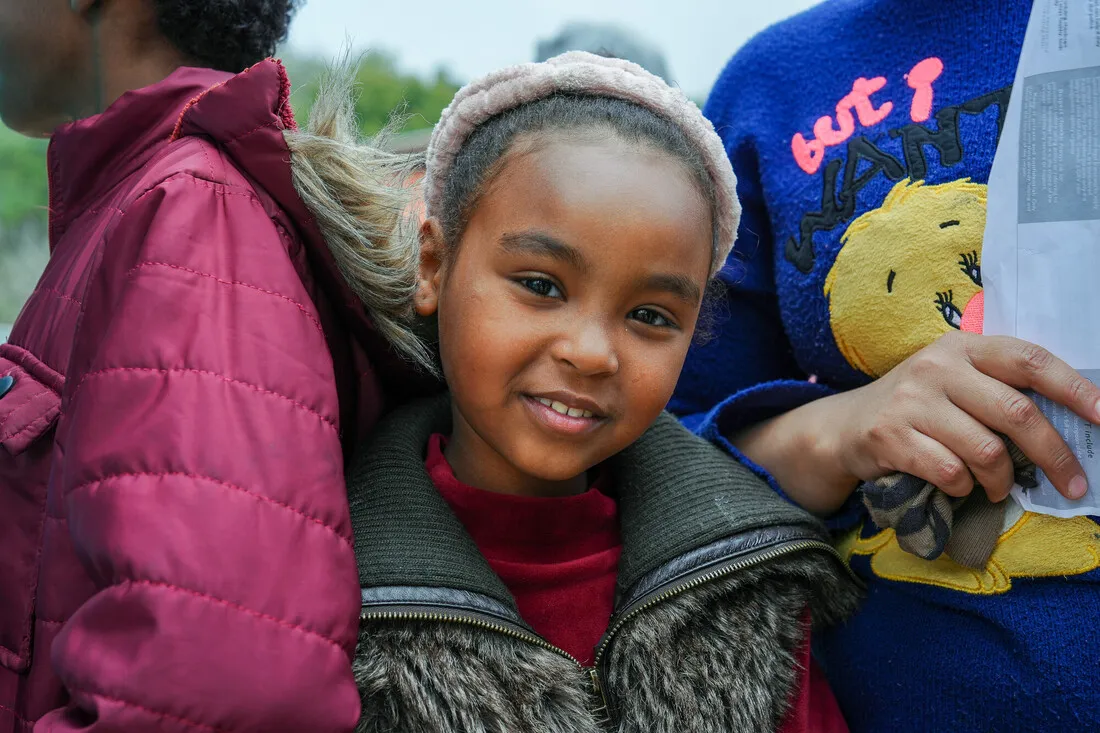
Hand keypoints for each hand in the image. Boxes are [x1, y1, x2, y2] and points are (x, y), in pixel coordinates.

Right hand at [834, 331, 1099, 501]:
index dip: (1073, 388)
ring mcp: (911, 401)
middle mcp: (937, 367)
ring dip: (1000, 480)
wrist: (844, 425)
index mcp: (963, 347)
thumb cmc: (917, 406)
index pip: (1029, 360)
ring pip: (985, 451)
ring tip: (996, 487)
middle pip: (1016, 412)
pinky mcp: (890, 435)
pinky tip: (957, 486)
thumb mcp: (955, 380)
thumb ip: (1000, 388)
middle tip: (1072, 484)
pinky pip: (949, 472)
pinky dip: (963, 488)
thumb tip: (1071, 421)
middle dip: (1053, 455)